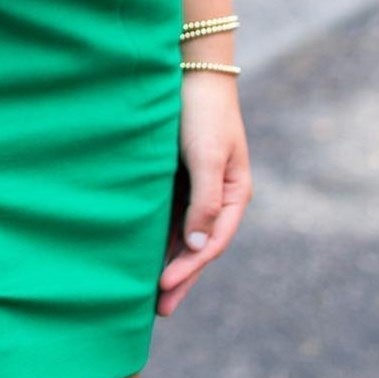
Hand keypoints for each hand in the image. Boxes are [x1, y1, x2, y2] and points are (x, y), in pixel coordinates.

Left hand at [157, 72, 253, 316]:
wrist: (190, 67)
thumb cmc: (202, 111)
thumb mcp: (206, 156)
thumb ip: (204, 202)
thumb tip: (200, 248)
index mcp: (234, 193)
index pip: (213, 242)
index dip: (189, 268)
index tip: (164, 287)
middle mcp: (217, 195)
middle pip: (199, 245)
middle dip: (181, 277)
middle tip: (160, 310)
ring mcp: (197, 186)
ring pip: (183, 233)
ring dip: (169, 261)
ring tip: (149, 294)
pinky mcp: (176, 175)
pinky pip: (169, 214)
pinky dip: (159, 236)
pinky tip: (143, 253)